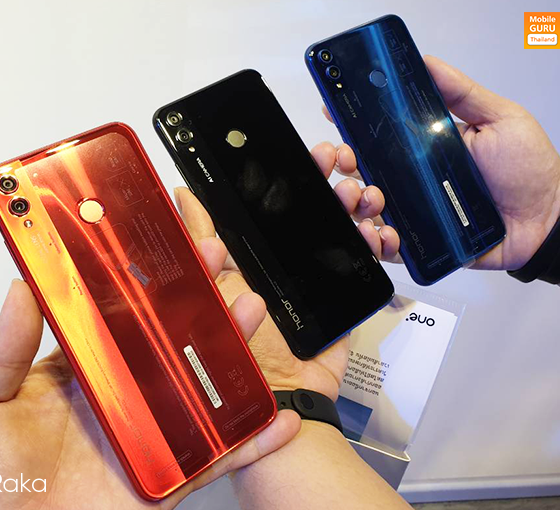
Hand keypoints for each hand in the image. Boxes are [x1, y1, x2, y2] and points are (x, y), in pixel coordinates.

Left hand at [0, 280, 298, 509]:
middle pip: (170, 340)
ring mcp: (147, 432)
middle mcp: (121, 394)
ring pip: (200, 386)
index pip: (121, 314)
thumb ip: (2, 347)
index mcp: (81, 368)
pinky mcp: (164, 474)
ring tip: (248, 314)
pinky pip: (214, 457)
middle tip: (216, 263)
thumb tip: (22, 286)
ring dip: (231, 352)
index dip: (144, 279)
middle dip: (198, 299)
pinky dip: (249, 442)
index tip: (162, 244)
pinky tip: (273, 419)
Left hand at [175, 143, 398, 399]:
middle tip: (340, 162)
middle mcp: (288, 251)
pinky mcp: (347, 285)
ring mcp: (321, 266)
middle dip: (332, 176)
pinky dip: (379, 238)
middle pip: (316, 200)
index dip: (296, 169)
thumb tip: (180, 194)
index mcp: (257, 245)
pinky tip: (378, 234)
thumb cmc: (247, 343)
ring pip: (346, 220)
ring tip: (359, 199)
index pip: (278, 195)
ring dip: (358, 200)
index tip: (313, 152)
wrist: (288, 390)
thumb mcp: (215, 287)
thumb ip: (201, 240)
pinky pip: (368, 254)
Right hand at [325, 56, 559, 270]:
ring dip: (353, 204)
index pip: (373, 137)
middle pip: (357, 174)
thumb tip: (426, 61)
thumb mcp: (499, 118)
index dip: (348, 129)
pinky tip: (383, 234)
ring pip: (363, 211)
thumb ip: (462, 92)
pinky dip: (375, 242)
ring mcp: (412, 213)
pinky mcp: (420, 243)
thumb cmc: (526, 169)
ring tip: (369, 199)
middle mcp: (409, 180)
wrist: (547, 218)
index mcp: (420, 148)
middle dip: (338, 167)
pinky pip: (385, 247)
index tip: (334, 117)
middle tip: (347, 161)